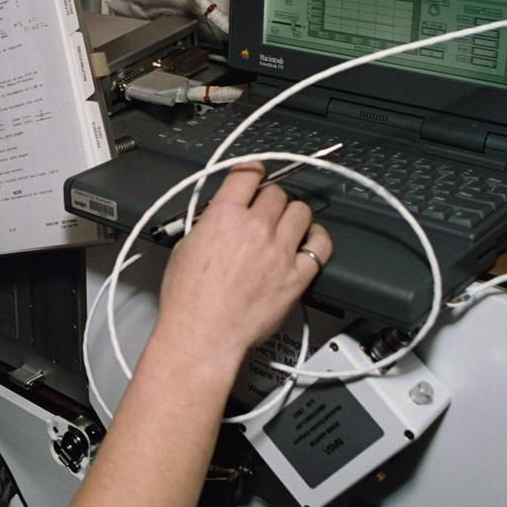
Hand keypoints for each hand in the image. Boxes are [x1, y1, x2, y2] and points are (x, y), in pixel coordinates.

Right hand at [153, 162, 330, 366]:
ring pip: (301, 212)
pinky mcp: (296, 276)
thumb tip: (221, 216)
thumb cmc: (188, 299)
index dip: (252, 172)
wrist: (202, 334)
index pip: (248, 173)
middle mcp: (255, 228)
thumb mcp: (186, 246)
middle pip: (276, 193)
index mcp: (224, 215)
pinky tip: (308, 242)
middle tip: (264, 210)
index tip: (255, 176)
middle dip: (269, 199)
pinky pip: (320, 246)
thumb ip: (209, 224)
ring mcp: (280, 251)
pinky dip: (316, 239)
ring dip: (292, 215)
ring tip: (286, 225)